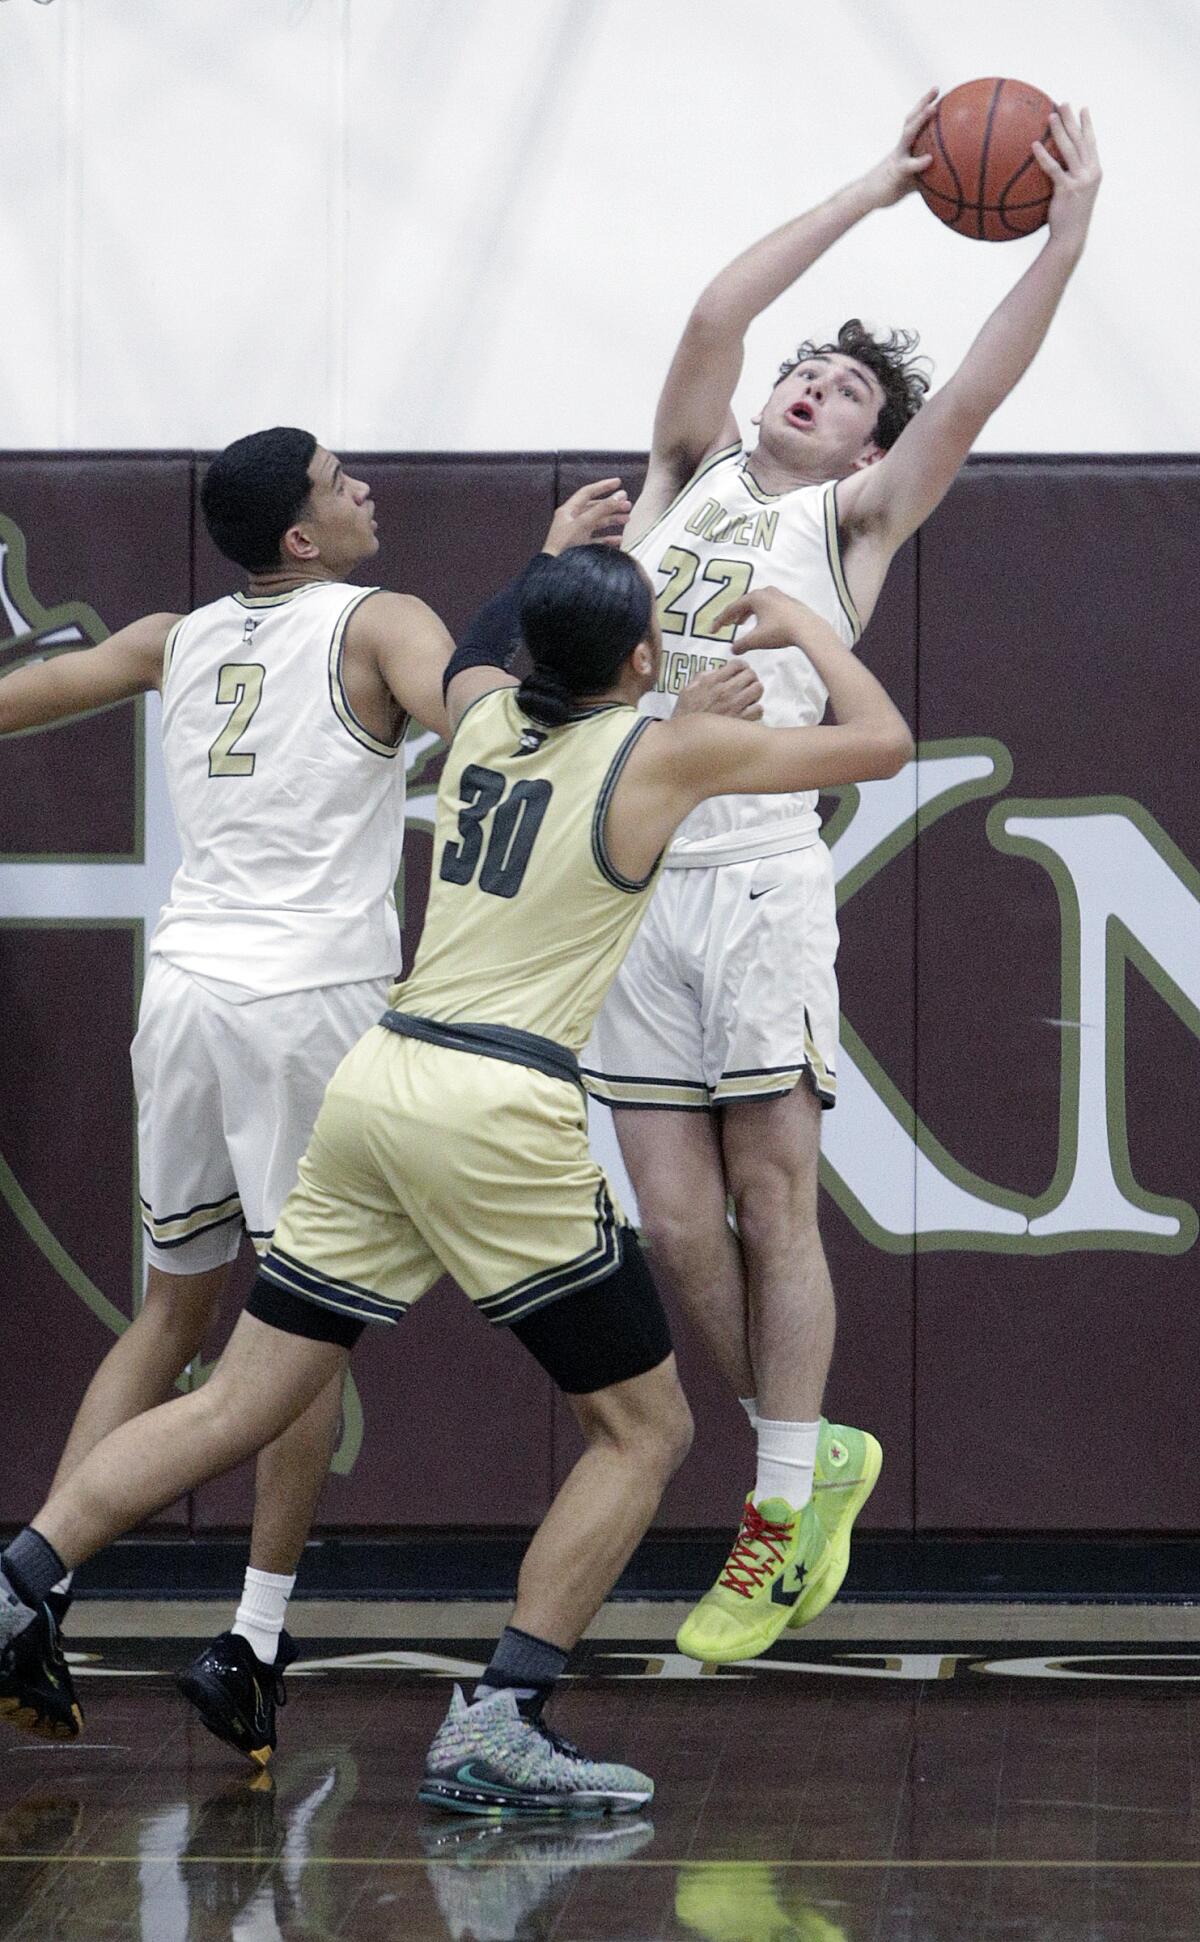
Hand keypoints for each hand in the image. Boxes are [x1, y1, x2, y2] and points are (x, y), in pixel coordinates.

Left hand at [542, 478, 631, 554]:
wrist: (556, 571)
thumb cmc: (564, 546)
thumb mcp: (584, 523)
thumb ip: (602, 509)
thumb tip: (620, 495)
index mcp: (568, 511)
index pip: (587, 492)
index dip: (603, 486)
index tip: (618, 483)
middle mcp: (572, 521)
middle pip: (595, 508)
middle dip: (612, 505)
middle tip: (627, 505)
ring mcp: (576, 534)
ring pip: (597, 523)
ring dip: (612, 520)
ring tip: (627, 519)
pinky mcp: (580, 547)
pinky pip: (597, 540)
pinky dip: (608, 538)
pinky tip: (619, 539)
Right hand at [674, 658, 763, 719]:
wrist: (686, 739)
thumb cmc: (685, 716)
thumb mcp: (688, 690)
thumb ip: (703, 677)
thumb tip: (716, 671)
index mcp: (712, 681)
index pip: (737, 664)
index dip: (741, 667)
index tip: (740, 672)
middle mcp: (725, 691)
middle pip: (751, 674)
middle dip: (749, 678)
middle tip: (745, 685)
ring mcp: (735, 705)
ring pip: (758, 689)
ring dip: (754, 693)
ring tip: (747, 698)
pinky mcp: (741, 720)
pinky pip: (759, 709)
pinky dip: (755, 710)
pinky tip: (747, 713)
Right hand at [714, 585, 844, 656]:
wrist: (808, 629)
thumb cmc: (781, 632)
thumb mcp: (756, 640)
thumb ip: (741, 644)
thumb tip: (732, 650)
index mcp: (755, 598)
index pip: (731, 609)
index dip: (720, 621)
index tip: (711, 631)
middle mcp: (766, 592)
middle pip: (744, 603)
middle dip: (733, 615)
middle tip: (725, 624)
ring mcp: (779, 595)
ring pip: (757, 604)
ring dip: (746, 613)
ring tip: (741, 623)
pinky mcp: (789, 602)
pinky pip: (768, 606)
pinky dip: (760, 614)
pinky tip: (762, 623)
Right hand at [860, 88, 937, 208]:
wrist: (866, 197)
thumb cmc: (891, 188)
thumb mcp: (912, 179)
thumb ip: (928, 175)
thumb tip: (949, 178)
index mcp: (905, 147)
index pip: (915, 122)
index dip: (925, 106)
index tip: (937, 92)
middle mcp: (901, 148)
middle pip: (911, 120)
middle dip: (923, 103)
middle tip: (936, 89)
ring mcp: (897, 158)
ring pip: (909, 134)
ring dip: (921, 120)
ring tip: (933, 109)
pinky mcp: (895, 173)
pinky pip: (908, 165)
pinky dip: (918, 162)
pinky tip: (929, 159)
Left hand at [1034, 105, 1100, 253]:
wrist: (1070, 237)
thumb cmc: (1068, 218)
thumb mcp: (1074, 194)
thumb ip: (1069, 177)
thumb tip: (1054, 168)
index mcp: (1094, 172)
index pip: (1091, 143)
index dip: (1087, 125)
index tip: (1083, 109)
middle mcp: (1091, 173)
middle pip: (1082, 140)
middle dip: (1073, 120)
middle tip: (1064, 103)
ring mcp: (1081, 180)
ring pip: (1070, 149)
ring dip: (1060, 130)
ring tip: (1051, 115)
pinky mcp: (1067, 189)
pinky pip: (1053, 168)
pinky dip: (1044, 156)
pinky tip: (1034, 145)